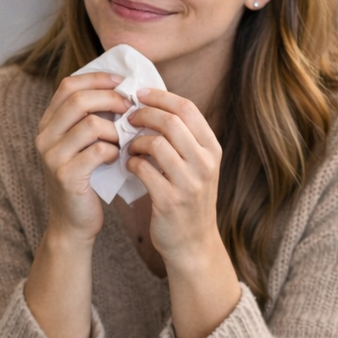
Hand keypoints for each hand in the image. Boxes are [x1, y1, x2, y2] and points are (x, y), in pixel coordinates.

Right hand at [35, 72, 129, 240]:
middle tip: (130, 108)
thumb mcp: (84, 144)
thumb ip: (93, 118)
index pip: (69, 85)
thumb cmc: (86, 180)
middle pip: (78, 100)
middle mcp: (44, 137)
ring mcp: (52, 156)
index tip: (121, 81)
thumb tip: (124, 90)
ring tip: (123, 140)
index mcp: (48, 124)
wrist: (73, 222)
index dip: (97, 78)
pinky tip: (118, 159)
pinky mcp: (65, 175)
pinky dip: (114, 152)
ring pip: (91, 124)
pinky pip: (97, 150)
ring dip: (116, 130)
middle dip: (111, 99)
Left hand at [125, 88, 240, 337]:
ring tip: (127, 145)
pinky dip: (131, 163)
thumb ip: (180, 139)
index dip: (160, 96)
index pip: (187, 108)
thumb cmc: (187, 199)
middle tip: (127, 117)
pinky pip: (144, 170)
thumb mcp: (194, 166)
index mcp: (211, 148)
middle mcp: (205, 163)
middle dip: (143, 115)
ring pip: (156, 144)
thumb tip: (151, 105)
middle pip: (171, 121)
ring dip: (135, 141)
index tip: (138, 93)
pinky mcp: (171, 200)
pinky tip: (128, 166)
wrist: (192, 244)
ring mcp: (190, 182)